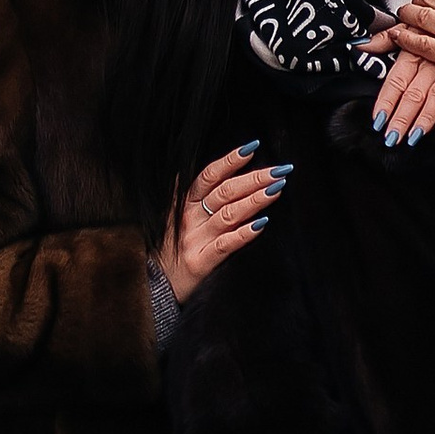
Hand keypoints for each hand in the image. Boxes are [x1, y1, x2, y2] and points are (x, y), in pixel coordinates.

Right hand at [155, 145, 284, 303]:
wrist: (155, 285)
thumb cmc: (171, 248)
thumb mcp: (174, 217)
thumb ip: (192, 196)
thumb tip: (209, 171)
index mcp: (184, 204)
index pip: (209, 176)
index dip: (230, 160)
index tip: (252, 147)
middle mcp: (190, 218)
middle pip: (224, 192)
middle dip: (254, 178)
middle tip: (279, 170)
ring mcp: (195, 239)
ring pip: (228, 214)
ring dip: (254, 200)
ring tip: (277, 190)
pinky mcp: (201, 262)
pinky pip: (225, 245)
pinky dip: (244, 233)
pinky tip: (261, 224)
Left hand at [369, 46, 434, 145]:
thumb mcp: (409, 23)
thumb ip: (384, 38)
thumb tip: (359, 47)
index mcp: (413, 49)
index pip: (396, 79)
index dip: (387, 101)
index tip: (379, 119)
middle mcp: (431, 59)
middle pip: (414, 92)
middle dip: (403, 117)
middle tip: (393, 137)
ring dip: (426, 116)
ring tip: (415, 135)